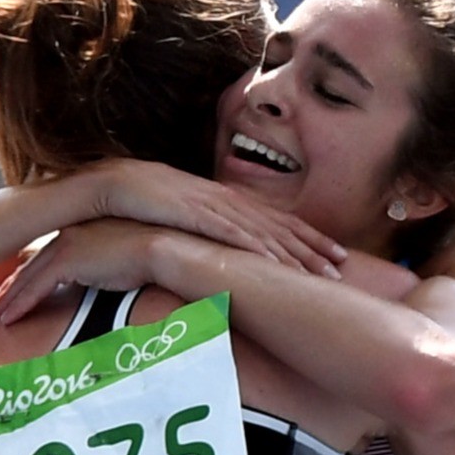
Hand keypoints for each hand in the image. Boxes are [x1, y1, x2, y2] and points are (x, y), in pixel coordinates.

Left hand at [0, 221, 196, 324]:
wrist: (166, 248)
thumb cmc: (154, 258)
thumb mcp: (125, 262)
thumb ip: (108, 269)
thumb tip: (109, 284)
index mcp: (82, 229)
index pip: (47, 254)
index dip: (28, 274)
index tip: (14, 291)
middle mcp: (70, 233)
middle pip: (31, 264)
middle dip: (10, 286)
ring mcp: (68, 243)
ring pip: (28, 275)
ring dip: (9, 298)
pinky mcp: (69, 259)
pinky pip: (36, 285)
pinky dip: (20, 304)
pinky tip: (7, 320)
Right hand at [84, 158, 346, 275]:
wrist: (112, 184)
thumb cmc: (141, 206)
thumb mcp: (180, 225)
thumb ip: (201, 239)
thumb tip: (216, 260)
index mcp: (224, 202)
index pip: (271, 220)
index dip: (303, 237)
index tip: (329, 253)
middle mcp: (226, 200)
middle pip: (278, 224)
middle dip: (312, 245)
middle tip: (342, 264)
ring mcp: (213, 205)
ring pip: (263, 231)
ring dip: (295, 252)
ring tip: (322, 271)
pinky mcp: (196, 212)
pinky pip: (233, 234)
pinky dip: (259, 248)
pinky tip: (279, 263)